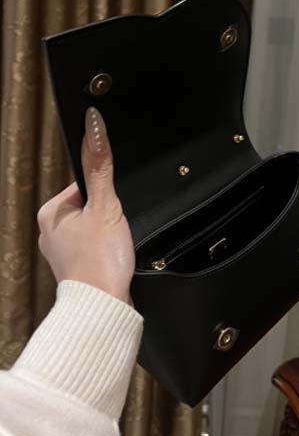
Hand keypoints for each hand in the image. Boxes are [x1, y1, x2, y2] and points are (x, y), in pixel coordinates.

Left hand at [37, 107, 134, 303]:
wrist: (105, 307)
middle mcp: (50, 231)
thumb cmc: (100, 261)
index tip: (109, 211)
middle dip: (108, 216)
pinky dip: (107, 249)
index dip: (104, 194)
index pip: (83, 184)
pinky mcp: (76, 266)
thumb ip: (100, 167)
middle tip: (112, 232)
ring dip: (109, 234)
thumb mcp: (105, 206)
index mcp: (50, 213)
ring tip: (112, 248)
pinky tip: (111, 258)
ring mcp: (62, 251)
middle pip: (91, 206)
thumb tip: (94, 128)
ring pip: (95, 227)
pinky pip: (95, 246)